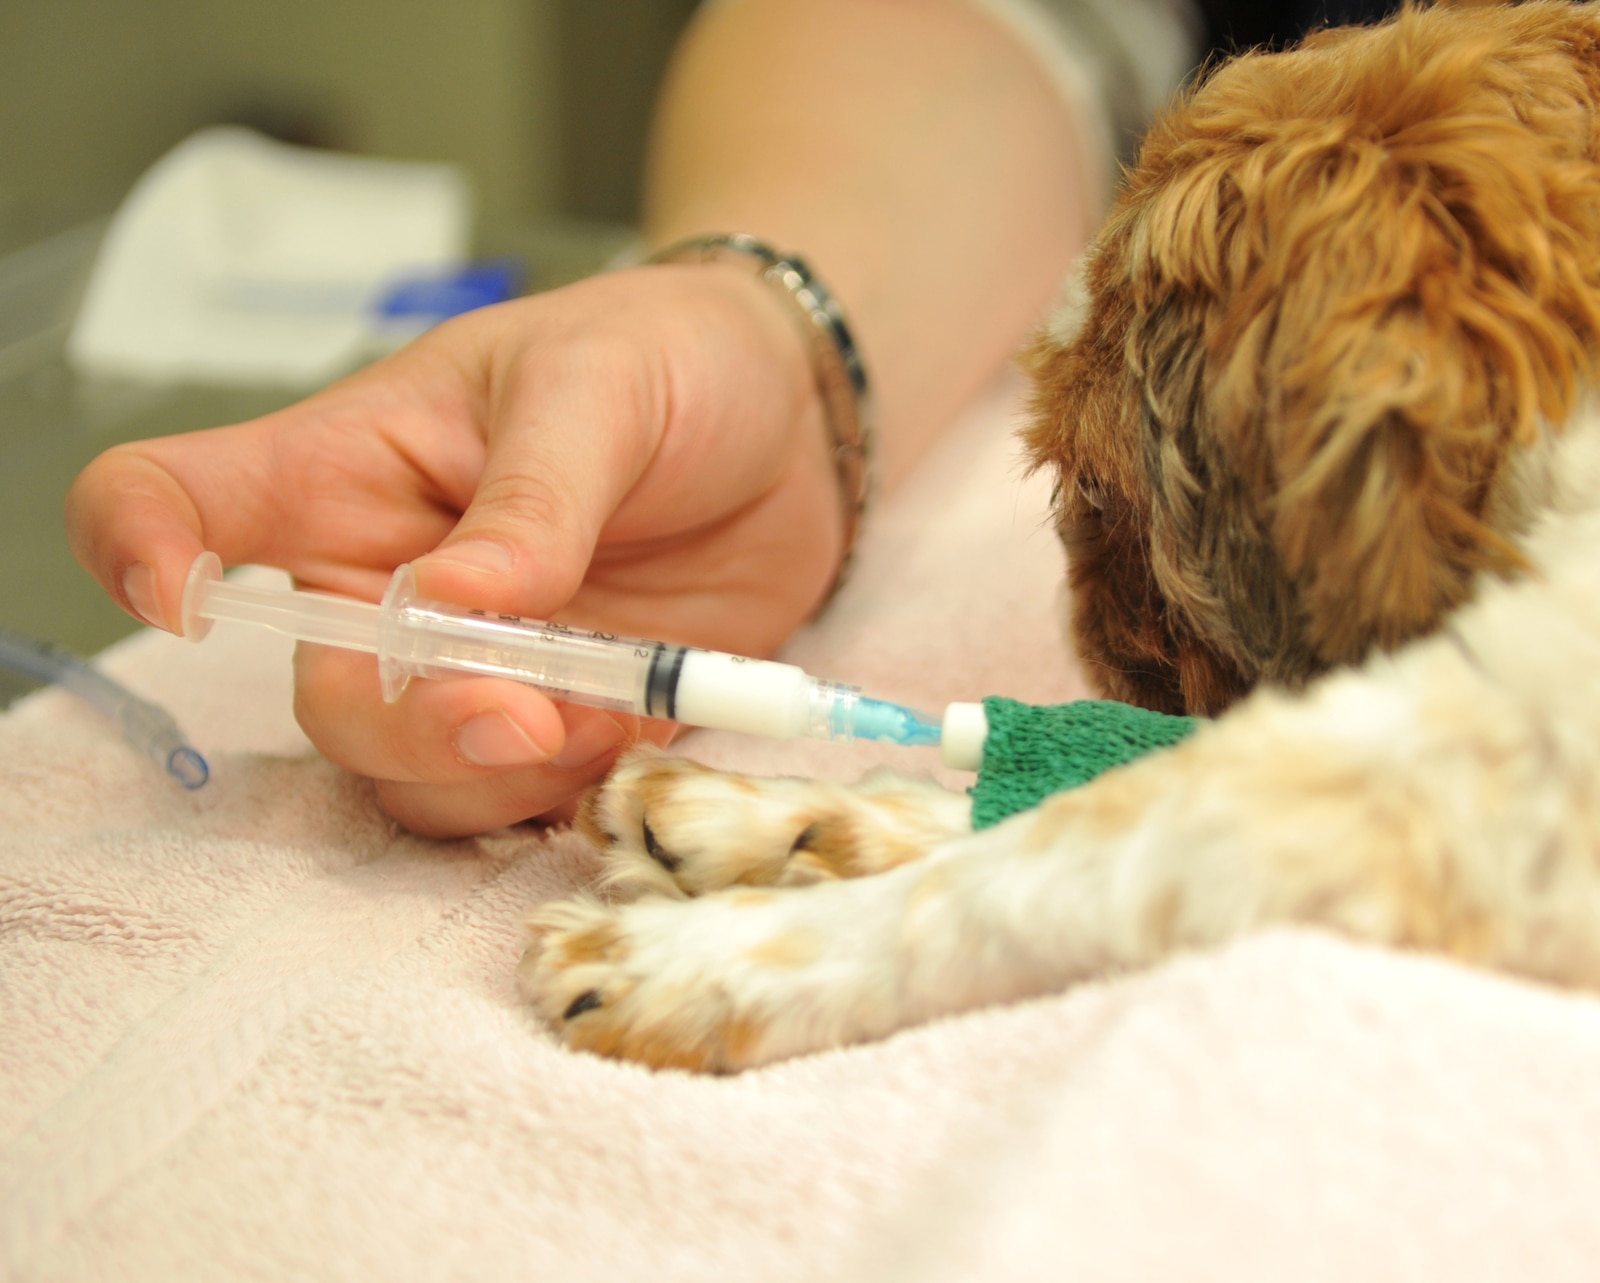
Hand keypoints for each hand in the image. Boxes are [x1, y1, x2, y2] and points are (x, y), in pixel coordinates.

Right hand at [67, 263, 843, 835]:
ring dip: (498, 777)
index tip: (185, 595)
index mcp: (348, 471)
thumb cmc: (667, 359)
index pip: (176, 500)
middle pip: (323, 700)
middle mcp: (386, 583)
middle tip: (516, 711)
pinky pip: (528, 801)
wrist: (791, 417)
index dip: (136, 548)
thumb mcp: (599, 387)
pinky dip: (573, 792)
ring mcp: (474, 667)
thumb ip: (533, 497)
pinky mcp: (567, 721)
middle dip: (408, 727)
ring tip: (601, 715)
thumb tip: (449, 606)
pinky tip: (637, 731)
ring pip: (418, 778)